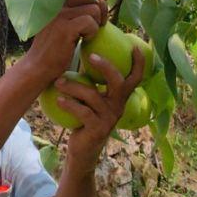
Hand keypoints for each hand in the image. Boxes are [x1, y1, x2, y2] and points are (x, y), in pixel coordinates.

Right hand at [24, 0, 107, 90]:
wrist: (39, 66)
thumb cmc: (55, 46)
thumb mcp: (62, 22)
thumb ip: (75, 7)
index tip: (97, 11)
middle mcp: (56, 2)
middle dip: (102, 7)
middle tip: (100, 23)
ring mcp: (59, 14)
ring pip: (94, 8)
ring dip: (97, 22)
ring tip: (89, 34)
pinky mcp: (64, 28)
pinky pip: (90, 22)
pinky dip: (93, 32)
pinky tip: (84, 40)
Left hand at [54, 44, 145, 168]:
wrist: (82, 150)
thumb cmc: (84, 120)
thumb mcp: (91, 100)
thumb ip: (91, 82)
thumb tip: (81, 54)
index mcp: (119, 97)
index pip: (135, 78)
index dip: (139, 63)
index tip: (133, 46)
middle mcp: (118, 106)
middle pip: (118, 82)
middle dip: (106, 67)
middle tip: (89, 55)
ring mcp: (109, 119)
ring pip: (92, 96)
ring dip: (73, 86)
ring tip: (58, 81)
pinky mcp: (98, 129)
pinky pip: (82, 112)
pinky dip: (69, 104)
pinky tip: (58, 99)